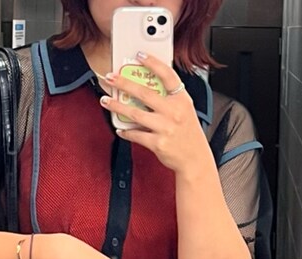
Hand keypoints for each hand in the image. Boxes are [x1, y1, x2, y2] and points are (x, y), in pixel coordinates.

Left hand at [101, 53, 212, 177]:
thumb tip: (146, 87)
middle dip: (124, 83)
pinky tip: (120, 128)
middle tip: (111, 78)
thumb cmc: (188, 134)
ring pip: (135, 114)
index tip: (140, 55)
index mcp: (181, 100)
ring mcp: (165, 128)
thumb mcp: (186, 110)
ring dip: (117, 106)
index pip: (167, 75)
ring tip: (106, 101)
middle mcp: (173, 112)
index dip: (153, 63)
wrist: (195, 159)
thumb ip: (170, 98)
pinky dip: (126, 132)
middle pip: (144, 93)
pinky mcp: (158, 144)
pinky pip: (137, 135)